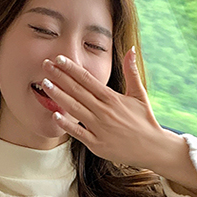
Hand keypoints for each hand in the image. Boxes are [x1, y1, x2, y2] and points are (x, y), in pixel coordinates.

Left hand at [41, 49, 174, 171]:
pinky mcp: (97, 144)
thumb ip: (131, 72)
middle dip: (59, 76)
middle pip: (77, 90)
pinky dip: (66, 124)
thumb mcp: (139, 94)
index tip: (59, 58)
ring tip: (45, 84)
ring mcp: (100, 128)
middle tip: (45, 65)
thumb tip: (132, 49)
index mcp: (112, 98)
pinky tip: (54, 114)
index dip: (71, 68)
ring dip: (58, 95)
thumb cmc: (145, 121)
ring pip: (75, 109)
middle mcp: (104, 111)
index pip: (87, 79)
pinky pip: (78, 133)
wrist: (152, 148)